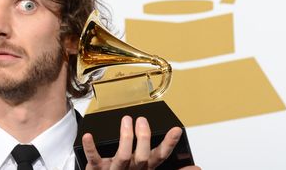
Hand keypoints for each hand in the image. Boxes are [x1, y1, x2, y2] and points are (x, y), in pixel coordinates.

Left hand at [82, 116, 199, 169]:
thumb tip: (197, 168)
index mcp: (145, 169)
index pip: (160, 157)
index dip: (169, 144)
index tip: (176, 129)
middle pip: (142, 157)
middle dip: (144, 139)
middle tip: (142, 120)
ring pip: (123, 157)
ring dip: (125, 138)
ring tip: (126, 120)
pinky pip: (94, 159)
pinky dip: (90, 147)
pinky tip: (88, 135)